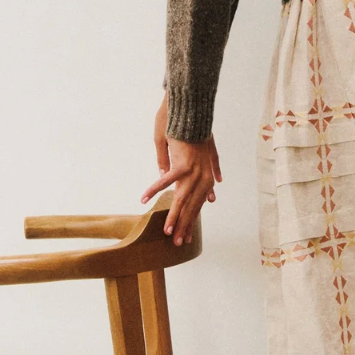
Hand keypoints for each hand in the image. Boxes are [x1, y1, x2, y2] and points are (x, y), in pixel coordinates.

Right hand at [143, 92, 221, 244]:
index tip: (187, 234)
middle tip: (177, 242)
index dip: (192, 219)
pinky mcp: (182, 163)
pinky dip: (154, 189)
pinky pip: (166, 181)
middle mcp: (203, 176)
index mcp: (207, 175)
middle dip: (184, 225)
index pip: (198, 203)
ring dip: (172, 217)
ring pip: (182, 200)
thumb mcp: (206, 150)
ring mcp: (193, 171)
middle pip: (192, 206)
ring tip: (165, 233)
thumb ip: (210, 168)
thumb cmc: (196, 129)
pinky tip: (144, 199)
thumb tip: (210, 187)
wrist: (195, 112)